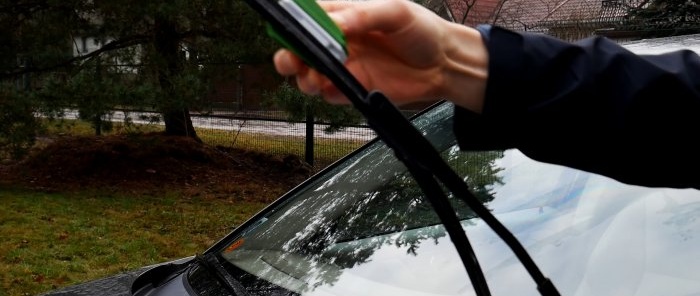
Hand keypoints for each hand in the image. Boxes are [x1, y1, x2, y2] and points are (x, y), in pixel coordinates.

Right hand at [273, 0, 488, 112]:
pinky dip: (322, 92)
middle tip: (292, 61)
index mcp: (344, 14)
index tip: (290, 31)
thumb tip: (332, 22)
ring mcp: (342, 65)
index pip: (308, 15)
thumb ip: (361, 16)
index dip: (294, 23)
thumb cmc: (422, 31)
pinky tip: (330, 87)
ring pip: (307, 72)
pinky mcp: (350, 88)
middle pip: (299, 47)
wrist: (443, 65)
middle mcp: (337, 40)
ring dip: (303, 76)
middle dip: (289, 54)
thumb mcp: (395, 13)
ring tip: (313, 77)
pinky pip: (326, 93)